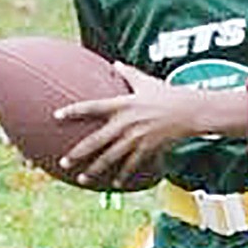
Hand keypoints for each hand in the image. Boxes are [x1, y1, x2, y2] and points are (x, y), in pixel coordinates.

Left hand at [54, 62, 247, 188]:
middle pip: (96, 140)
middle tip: (63, 162)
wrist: (190, 111)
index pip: (92, 107)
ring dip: (95, 169)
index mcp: (122, 104)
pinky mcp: (148, 148)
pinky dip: (123, 175)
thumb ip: (128, 73)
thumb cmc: (168, 94)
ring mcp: (137, 138)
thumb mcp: (147, 82)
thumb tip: (116, 63)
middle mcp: (126, 122)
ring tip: (82, 179)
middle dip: (78, 153)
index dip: (73, 111)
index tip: (56, 116)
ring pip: (111, 157)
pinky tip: (114, 183)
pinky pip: (132, 165)